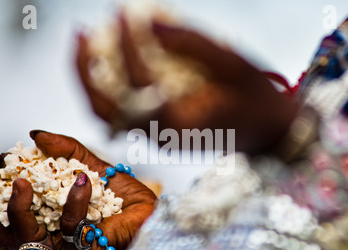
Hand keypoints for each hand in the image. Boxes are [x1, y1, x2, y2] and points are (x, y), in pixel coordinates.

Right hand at [0, 130, 156, 249]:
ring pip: (30, 238)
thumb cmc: (122, 196)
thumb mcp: (90, 166)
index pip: (12, 215)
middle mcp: (52, 237)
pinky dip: (74, 202)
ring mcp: (66, 248)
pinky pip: (71, 229)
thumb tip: (34, 135)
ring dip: (21, 208)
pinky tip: (81, 180)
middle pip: (11, 233)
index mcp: (48, 220)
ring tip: (22, 180)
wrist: (151, 212)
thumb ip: (65, 151)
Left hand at [76, 15, 299, 155]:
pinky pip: (119, 113)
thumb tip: (152, 21)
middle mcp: (161, 136)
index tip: (124, 13)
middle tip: (80, 30)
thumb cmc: (256, 100)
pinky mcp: (157, 133)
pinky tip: (104, 61)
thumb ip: (193, 43)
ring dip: (88, 81)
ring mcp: (155, 138)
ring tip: (84, 42)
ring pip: (105, 115)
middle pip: (104, 109)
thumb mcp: (234, 65)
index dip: (127, 45)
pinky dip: (105, 88)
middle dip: (84, 69)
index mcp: (181, 122)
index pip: (140, 83)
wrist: (268, 136)